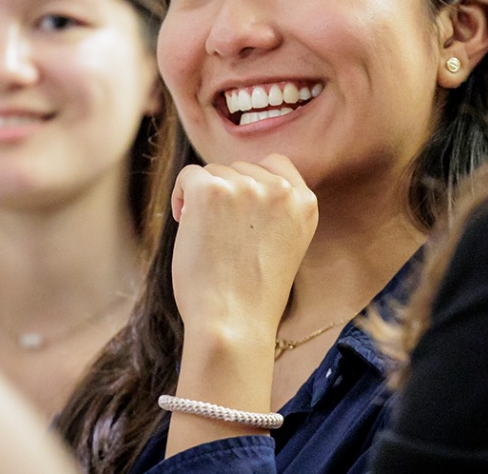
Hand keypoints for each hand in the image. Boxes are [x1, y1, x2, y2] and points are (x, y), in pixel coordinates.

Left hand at [170, 153, 318, 343]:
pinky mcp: (212, 190)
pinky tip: (184, 221)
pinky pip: (189, 175)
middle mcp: (280, 190)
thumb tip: (241, 179)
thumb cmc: (253, 294)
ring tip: (206, 235)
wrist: (233, 323)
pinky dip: (182, 195)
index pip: (277, 164)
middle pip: (242, 168)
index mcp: (305, 203)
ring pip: (215, 172)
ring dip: (205, 197)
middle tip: (221, 232)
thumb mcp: (286, 243)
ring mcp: (247, 187)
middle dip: (227, 193)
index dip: (253, 182)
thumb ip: (275, 209)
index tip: (241, 210)